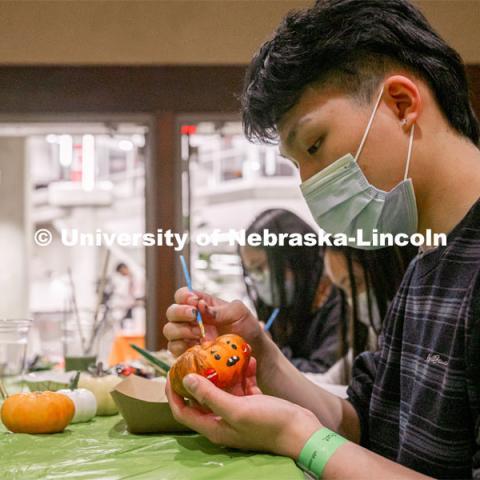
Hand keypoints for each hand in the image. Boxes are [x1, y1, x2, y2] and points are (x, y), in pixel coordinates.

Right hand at [164, 287, 263, 356]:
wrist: (253, 352)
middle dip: (180, 313)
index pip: (182, 295)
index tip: (194, 303)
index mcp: (201, 304)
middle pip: (171, 311)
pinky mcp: (187, 353)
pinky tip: (197, 346)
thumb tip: (200, 306)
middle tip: (195, 317)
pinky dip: (182, 346)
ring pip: (169, 330)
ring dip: (181, 330)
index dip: (184, 297)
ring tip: (199, 334)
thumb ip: (220, 309)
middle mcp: (191, 319)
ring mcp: (188, 336)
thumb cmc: (246, 328)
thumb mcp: (238, 313)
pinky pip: (173, 348)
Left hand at [166, 360, 320, 458]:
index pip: (182, 411)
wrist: (301, 431)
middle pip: (201, 397)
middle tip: (196, 356)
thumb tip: (187, 380)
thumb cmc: (269, 424)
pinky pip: (242, 384)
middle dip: (197, 376)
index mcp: (214, 426)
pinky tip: (248, 359)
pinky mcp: (252, 402)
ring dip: (223, 370)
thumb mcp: (236, 409)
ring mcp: (238, 410)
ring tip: (223, 352)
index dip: (173, 392)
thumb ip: (210, 395)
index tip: (171, 372)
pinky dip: (243, 371)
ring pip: (223, 387)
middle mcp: (223, 419)